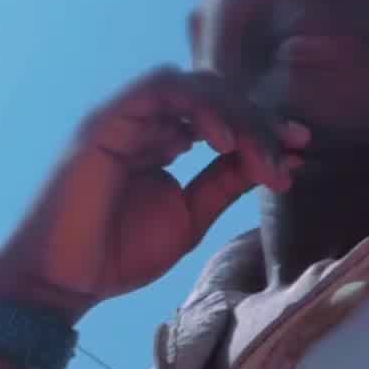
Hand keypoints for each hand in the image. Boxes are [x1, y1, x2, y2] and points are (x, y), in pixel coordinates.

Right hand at [0, 66, 309, 319]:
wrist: (65, 282)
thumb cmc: (118, 254)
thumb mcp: (189, 217)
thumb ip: (224, 184)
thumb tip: (270, 162)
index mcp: (165, 142)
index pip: (224, 117)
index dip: (265, 128)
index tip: (302, 149)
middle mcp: (147, 123)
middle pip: (216, 96)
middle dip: (259, 122)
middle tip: (289, 155)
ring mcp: (125, 118)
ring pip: (193, 86)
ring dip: (235, 114)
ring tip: (259, 152)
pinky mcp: (106, 122)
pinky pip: (159, 89)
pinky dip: (198, 106)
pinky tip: (222, 141)